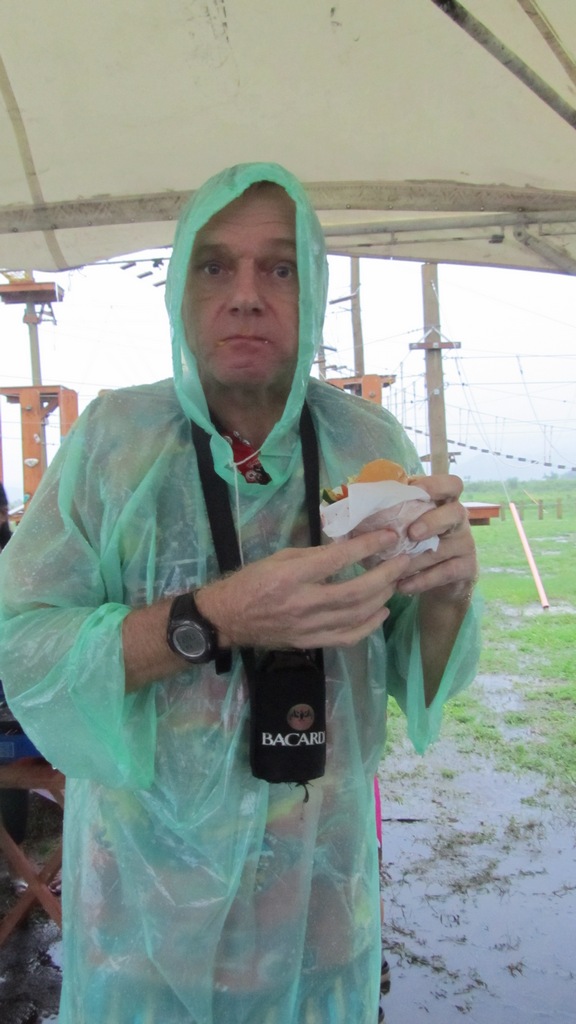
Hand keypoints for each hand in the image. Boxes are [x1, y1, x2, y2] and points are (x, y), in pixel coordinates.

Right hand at [196, 528, 411, 650]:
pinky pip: (347, 637)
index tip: (388, 536)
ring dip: (381, 598)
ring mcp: (308, 627)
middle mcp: (302, 603)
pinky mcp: (311, 642)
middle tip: (403, 561)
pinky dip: (369, 626)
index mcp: (292, 576)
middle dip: (385, 576)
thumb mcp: (280, 557)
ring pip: (356, 615)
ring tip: (395, 582)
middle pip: (355, 592)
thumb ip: (315, 554)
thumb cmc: (252, 581)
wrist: (228, 618)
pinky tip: (381, 612)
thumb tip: (349, 546)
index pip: (338, 559)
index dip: (368, 546)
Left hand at [396, 474, 476, 601]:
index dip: (437, 484)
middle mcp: (458, 521)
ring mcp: (465, 544)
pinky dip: (421, 580)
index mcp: (444, 503)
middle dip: (432, 521)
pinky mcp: (466, 568)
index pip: (452, 484)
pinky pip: (445, 573)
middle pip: (455, 513)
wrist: (442, 581)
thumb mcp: (405, 524)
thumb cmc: (416, 543)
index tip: (418, 490)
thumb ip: (389, 511)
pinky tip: (403, 586)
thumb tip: (352, 503)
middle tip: (412, 533)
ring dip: (417, 559)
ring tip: (394, 568)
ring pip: (444, 548)